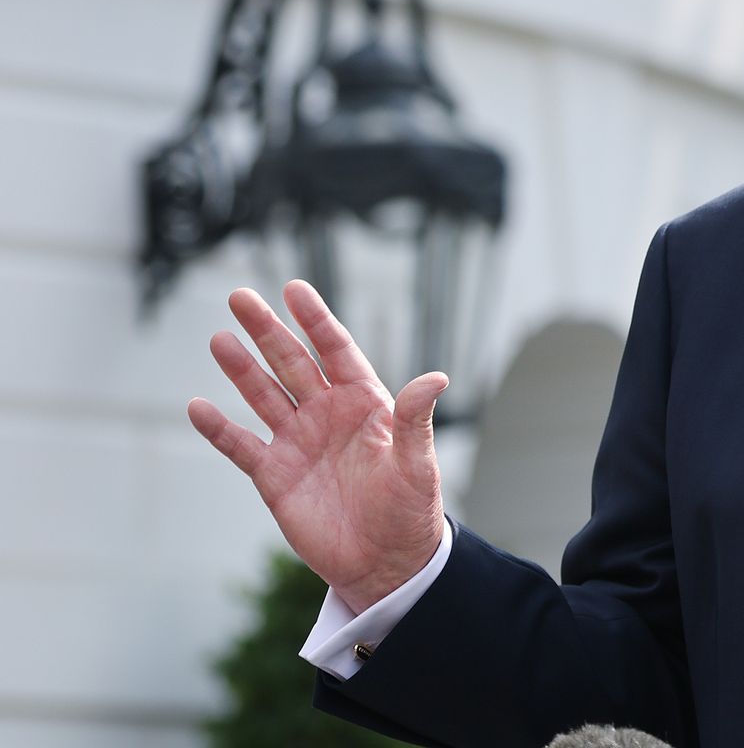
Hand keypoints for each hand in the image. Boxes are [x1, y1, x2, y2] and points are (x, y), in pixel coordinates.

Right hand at [188, 280, 447, 614]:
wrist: (386, 562)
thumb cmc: (410, 509)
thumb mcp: (417, 462)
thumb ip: (416, 419)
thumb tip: (437, 378)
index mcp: (365, 402)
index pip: (336, 350)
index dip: (315, 320)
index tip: (294, 288)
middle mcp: (327, 414)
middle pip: (292, 363)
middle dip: (267, 330)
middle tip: (239, 296)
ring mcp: (298, 442)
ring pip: (263, 395)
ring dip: (241, 368)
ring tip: (219, 339)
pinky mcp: (275, 476)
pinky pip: (241, 446)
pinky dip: (219, 429)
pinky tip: (198, 407)